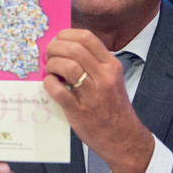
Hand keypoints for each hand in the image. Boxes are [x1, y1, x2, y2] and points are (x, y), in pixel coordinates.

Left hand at [43, 28, 153, 172]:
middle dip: (55, 48)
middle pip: (74, 48)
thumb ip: (92, 63)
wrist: (124, 138)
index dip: (66, 34)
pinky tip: (51, 84)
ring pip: (66, 66)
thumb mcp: (110, 79)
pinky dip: (49, 84)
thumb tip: (64, 47)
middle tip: (49, 55)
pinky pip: (58, 90)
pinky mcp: (79, 110)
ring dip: (52, 64)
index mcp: (111, 66)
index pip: (87, 37)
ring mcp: (92, 94)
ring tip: (50, 70)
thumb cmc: (113, 107)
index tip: (57, 40)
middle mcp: (104, 77)